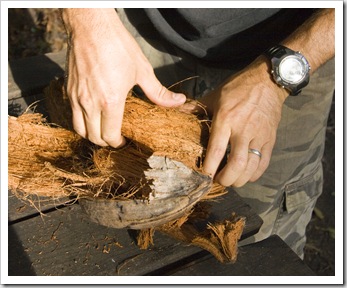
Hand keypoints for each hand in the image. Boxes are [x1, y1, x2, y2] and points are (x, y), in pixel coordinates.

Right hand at [62, 9, 185, 146]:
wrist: (91, 27)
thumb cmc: (118, 47)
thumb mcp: (142, 70)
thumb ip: (159, 92)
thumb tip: (179, 102)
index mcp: (110, 102)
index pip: (110, 136)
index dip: (118, 144)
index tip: (125, 141)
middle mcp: (90, 104)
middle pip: (94, 137)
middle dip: (106, 142)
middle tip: (116, 138)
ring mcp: (76, 97)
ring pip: (79, 129)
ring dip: (91, 135)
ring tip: (102, 130)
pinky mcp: (68, 90)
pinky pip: (71, 115)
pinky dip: (81, 122)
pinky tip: (91, 115)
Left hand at [190, 57, 287, 186]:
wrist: (268, 81)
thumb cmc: (238, 88)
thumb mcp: (215, 95)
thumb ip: (196, 108)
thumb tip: (176, 112)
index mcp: (226, 119)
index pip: (217, 150)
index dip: (209, 168)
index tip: (204, 177)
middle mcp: (243, 130)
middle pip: (236, 164)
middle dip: (226, 179)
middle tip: (218, 180)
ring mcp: (259, 136)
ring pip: (251, 167)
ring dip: (240, 179)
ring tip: (231, 180)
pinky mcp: (270, 139)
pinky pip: (264, 163)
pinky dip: (255, 174)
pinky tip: (246, 175)